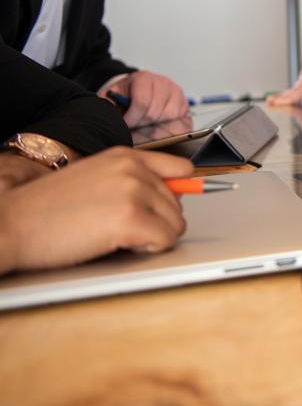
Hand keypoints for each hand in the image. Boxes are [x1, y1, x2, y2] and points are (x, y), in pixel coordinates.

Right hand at [0, 147, 193, 274]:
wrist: (11, 224)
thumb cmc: (45, 210)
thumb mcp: (94, 179)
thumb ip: (129, 180)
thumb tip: (170, 194)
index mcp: (125, 156)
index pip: (181, 168)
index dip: (176, 193)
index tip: (169, 206)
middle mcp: (134, 168)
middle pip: (178, 203)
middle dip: (158, 221)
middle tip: (123, 229)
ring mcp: (134, 191)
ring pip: (175, 223)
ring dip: (153, 237)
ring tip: (117, 236)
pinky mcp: (131, 219)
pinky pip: (166, 240)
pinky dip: (150, 249)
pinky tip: (121, 245)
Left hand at [102, 70, 187, 127]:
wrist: (140, 89)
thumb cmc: (127, 94)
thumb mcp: (113, 95)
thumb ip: (107, 103)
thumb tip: (105, 115)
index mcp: (143, 78)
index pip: (142, 102)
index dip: (132, 118)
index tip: (126, 124)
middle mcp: (162, 82)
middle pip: (154, 112)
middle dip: (141, 123)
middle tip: (134, 125)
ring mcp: (175, 91)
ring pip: (167, 116)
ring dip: (154, 123)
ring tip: (144, 122)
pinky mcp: (184, 101)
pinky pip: (178, 117)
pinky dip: (167, 123)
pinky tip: (156, 120)